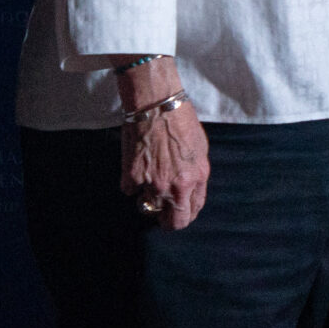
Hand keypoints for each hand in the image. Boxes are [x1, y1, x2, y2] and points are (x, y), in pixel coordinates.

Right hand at [119, 74, 209, 229]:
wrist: (157, 105)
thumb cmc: (180, 121)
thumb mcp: (200, 149)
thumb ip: (195, 174)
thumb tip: (188, 191)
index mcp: (197, 178)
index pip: (191, 213)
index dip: (183, 216)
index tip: (176, 214)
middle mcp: (176, 185)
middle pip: (171, 222)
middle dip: (166, 219)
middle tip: (160, 211)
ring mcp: (153, 183)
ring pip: (147, 206)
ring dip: (146, 197)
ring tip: (147, 178)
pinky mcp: (133, 175)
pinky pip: (129, 190)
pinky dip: (130, 182)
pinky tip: (135, 165)